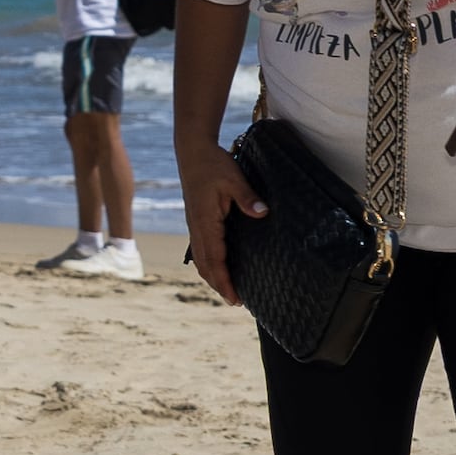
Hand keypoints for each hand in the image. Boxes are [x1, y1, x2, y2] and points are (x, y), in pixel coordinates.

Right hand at [177, 138, 262, 306]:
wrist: (193, 152)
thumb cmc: (213, 164)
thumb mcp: (234, 178)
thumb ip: (247, 197)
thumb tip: (263, 213)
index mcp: (205, 222)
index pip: (214, 259)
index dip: (224, 281)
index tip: (235, 298)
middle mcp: (197, 228)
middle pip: (205, 265)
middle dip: (219, 285)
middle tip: (236, 302)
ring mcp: (195, 225)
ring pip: (201, 259)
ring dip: (213, 277)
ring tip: (228, 291)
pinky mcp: (197, 221)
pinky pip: (201, 249)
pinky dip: (210, 264)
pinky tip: (220, 267)